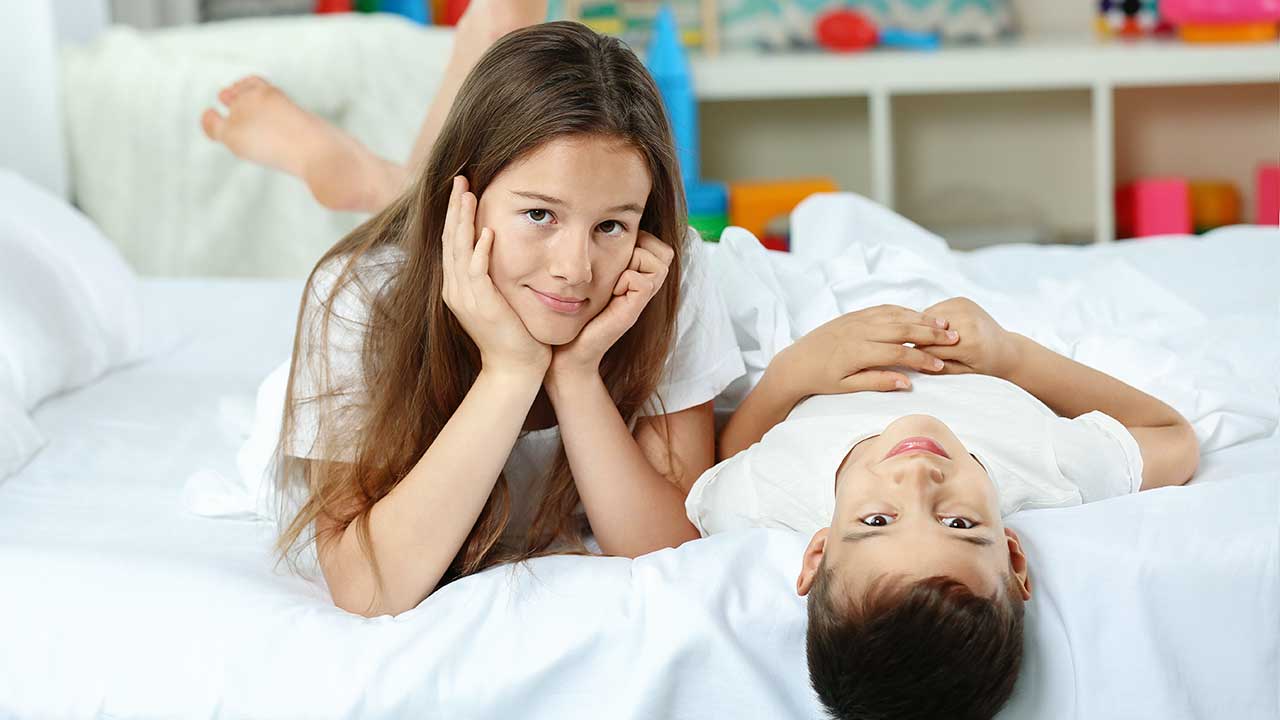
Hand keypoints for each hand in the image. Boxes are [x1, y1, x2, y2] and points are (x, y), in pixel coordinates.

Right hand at [441, 176, 550, 376]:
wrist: (514, 370)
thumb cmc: (514, 335)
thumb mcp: (500, 298)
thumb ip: (493, 275)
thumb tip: (496, 249)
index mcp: (458, 286)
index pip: (453, 242)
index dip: (456, 214)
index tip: (462, 189)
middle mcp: (455, 289)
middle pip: (450, 239)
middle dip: (455, 208)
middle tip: (460, 179)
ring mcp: (465, 297)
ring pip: (459, 250)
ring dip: (464, 221)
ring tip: (468, 194)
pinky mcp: (481, 305)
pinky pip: (477, 272)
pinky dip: (480, 251)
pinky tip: (487, 232)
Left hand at [550, 231, 673, 378]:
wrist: (564, 351)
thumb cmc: (570, 313)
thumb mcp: (586, 277)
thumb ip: (599, 255)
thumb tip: (600, 227)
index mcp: (635, 278)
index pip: (659, 246)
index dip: (641, 240)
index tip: (613, 252)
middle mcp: (642, 288)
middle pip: (664, 252)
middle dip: (640, 247)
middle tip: (614, 265)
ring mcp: (639, 301)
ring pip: (659, 263)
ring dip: (633, 261)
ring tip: (612, 278)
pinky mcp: (632, 313)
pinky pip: (644, 282)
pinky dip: (626, 278)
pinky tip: (611, 291)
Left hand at [768, 304, 957, 398]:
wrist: (795, 362)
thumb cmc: (821, 379)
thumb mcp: (846, 387)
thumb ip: (877, 382)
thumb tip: (907, 383)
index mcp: (857, 352)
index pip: (898, 353)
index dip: (922, 359)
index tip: (940, 365)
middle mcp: (859, 331)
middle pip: (902, 329)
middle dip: (930, 334)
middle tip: (953, 338)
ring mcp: (856, 320)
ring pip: (895, 316)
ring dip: (920, 319)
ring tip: (942, 325)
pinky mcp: (853, 314)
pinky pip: (883, 309)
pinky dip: (903, 311)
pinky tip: (917, 315)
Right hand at [915, 297, 1020, 378]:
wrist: (1006, 348)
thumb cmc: (985, 364)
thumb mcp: (961, 372)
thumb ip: (937, 368)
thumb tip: (912, 363)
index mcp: (968, 343)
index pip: (928, 349)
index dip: (920, 357)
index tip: (916, 361)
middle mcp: (967, 321)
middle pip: (926, 331)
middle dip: (920, 341)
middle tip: (917, 348)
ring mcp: (964, 307)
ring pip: (927, 317)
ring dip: (924, 328)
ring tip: (928, 338)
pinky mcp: (961, 300)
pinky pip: (935, 309)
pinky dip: (931, 319)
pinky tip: (938, 328)